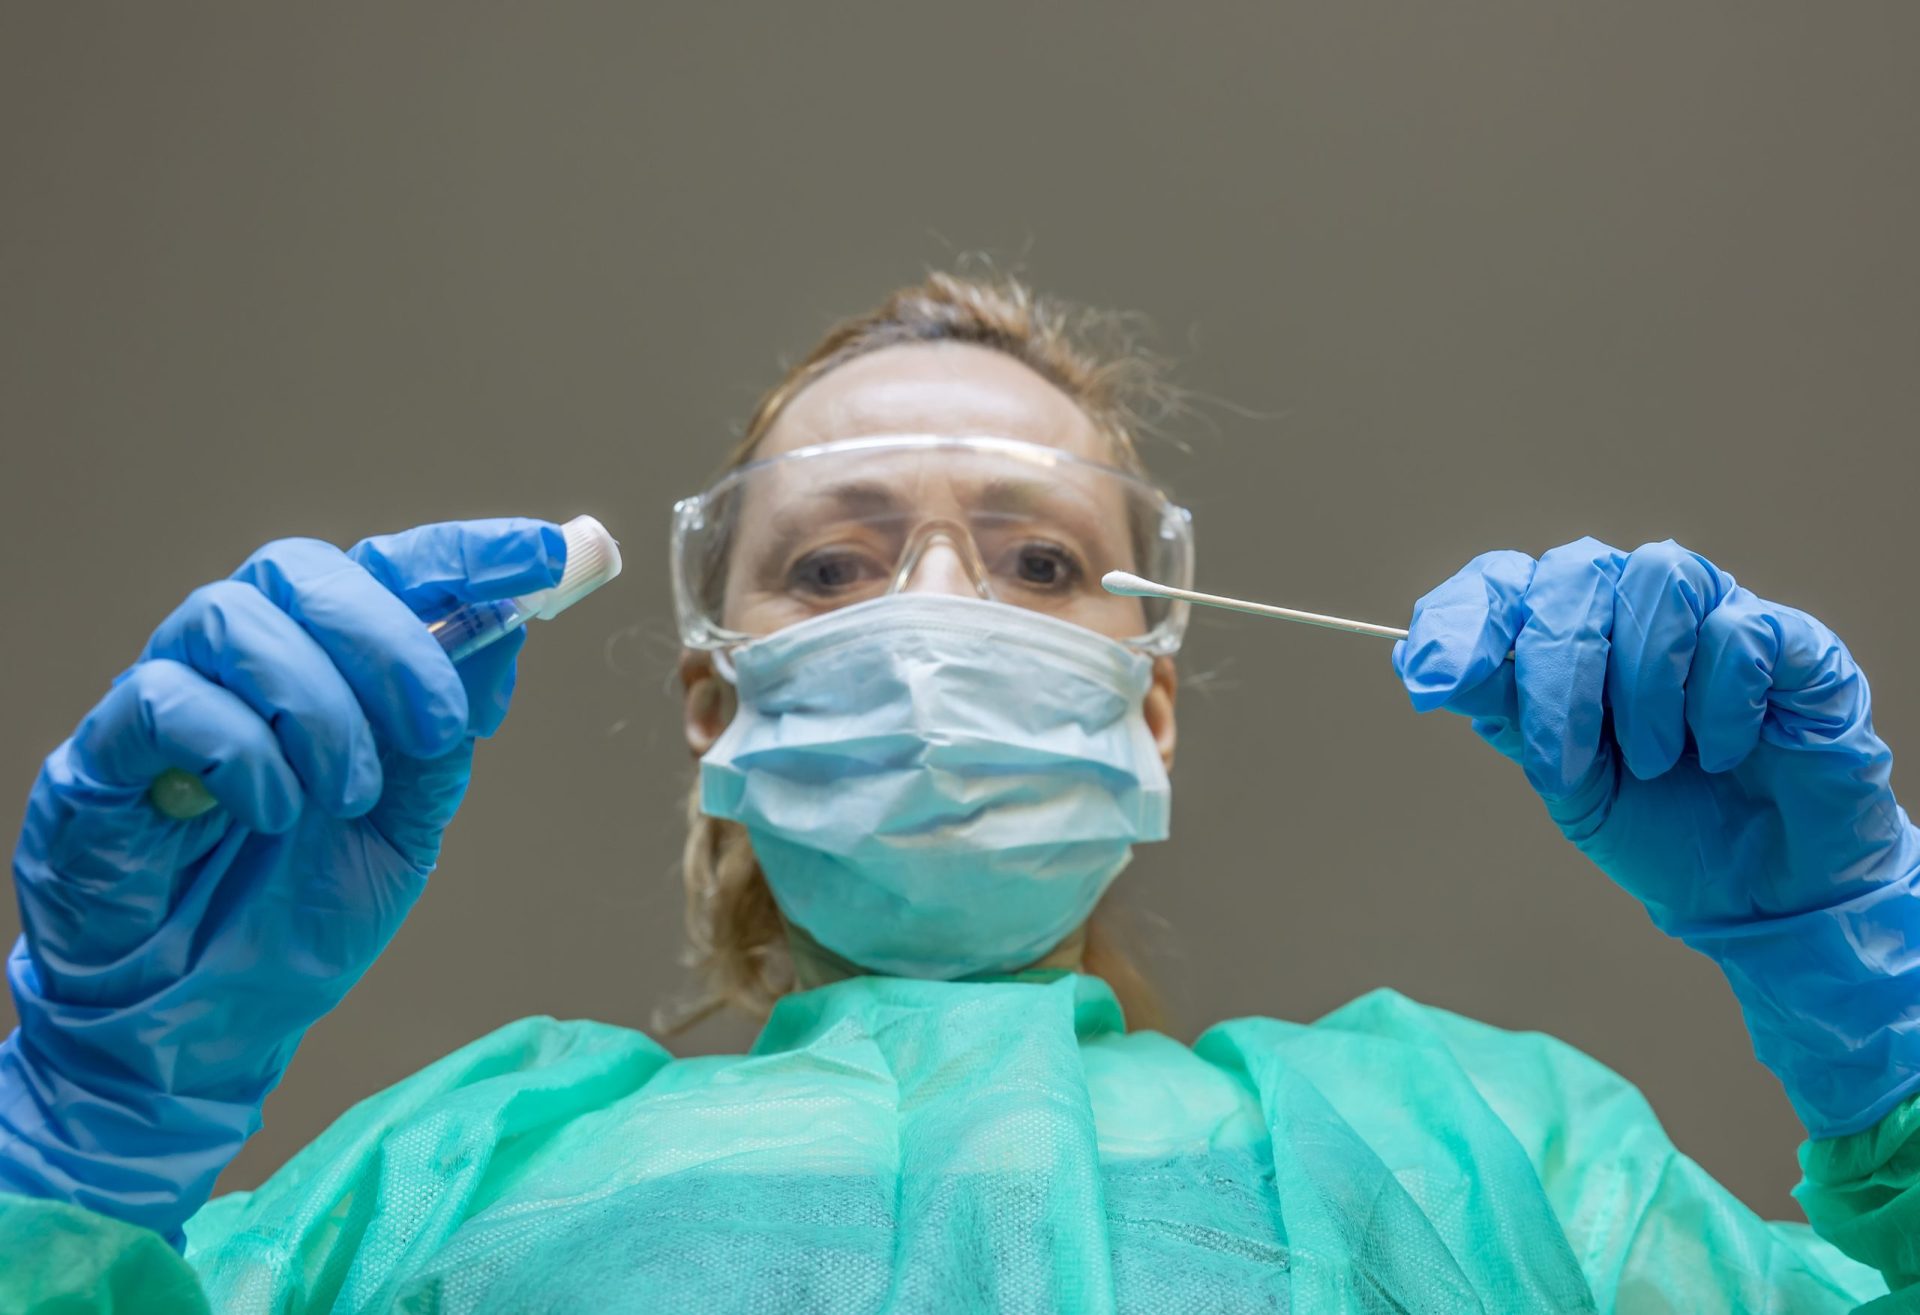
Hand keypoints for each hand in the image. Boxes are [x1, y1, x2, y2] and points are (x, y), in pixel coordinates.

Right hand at [1, 519, 563, 1239]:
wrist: (207, 1022)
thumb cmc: (297, 915)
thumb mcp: (405, 825)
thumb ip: (445, 736)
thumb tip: (507, 635)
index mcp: (325, 667)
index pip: (391, 569)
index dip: (470, 553)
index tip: (548, 555)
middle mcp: (245, 663)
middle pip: (306, 568)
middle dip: (389, 638)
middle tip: (436, 725)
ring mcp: (171, 698)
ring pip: (234, 617)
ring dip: (318, 704)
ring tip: (346, 794)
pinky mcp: (104, 754)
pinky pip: (164, 699)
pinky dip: (243, 750)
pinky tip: (277, 812)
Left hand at [1394, 537, 1919, 1135]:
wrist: (1759, 898)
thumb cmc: (1662, 828)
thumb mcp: (1565, 779)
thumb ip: (1508, 713)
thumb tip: (1420, 661)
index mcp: (1575, 633)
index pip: (1506, 580)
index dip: (1463, 615)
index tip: (1430, 676)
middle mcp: (1641, 609)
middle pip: (1575, 573)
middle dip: (1555, 670)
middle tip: (1565, 762)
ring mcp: (1719, 616)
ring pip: (1660, 578)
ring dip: (1641, 684)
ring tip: (1655, 760)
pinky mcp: (1796, 645)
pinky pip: (1742, 630)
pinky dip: (1719, 700)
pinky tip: (1724, 752)